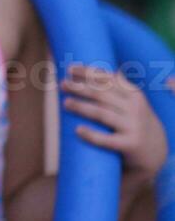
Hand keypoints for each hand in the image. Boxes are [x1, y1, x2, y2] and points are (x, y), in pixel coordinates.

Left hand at [63, 65, 168, 179]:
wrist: (157, 151)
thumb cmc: (135, 122)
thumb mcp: (132, 102)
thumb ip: (116, 88)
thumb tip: (91, 70)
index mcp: (133, 94)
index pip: (108, 79)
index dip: (88, 72)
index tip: (70, 69)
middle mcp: (135, 108)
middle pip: (101, 94)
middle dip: (80, 87)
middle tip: (62, 84)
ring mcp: (133, 126)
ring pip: (102, 113)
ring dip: (81, 107)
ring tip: (65, 103)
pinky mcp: (130, 145)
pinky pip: (108, 140)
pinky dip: (92, 135)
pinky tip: (78, 130)